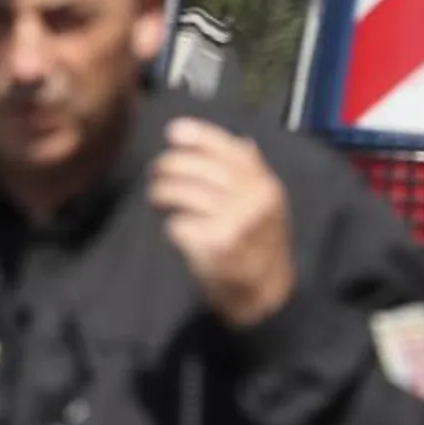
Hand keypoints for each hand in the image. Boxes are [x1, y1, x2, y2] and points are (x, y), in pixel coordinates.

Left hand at [149, 117, 296, 326]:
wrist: (265, 293)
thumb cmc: (259, 244)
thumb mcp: (267, 205)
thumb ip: (253, 172)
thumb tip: (242, 140)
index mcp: (265, 185)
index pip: (229, 149)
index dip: (199, 136)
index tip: (173, 132)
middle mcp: (253, 200)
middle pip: (200, 168)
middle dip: (170, 165)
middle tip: (156, 171)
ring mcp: (236, 223)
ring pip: (185, 193)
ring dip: (162, 191)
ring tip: (157, 195)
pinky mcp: (216, 246)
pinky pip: (179, 224)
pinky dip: (172, 225)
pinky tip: (174, 228)